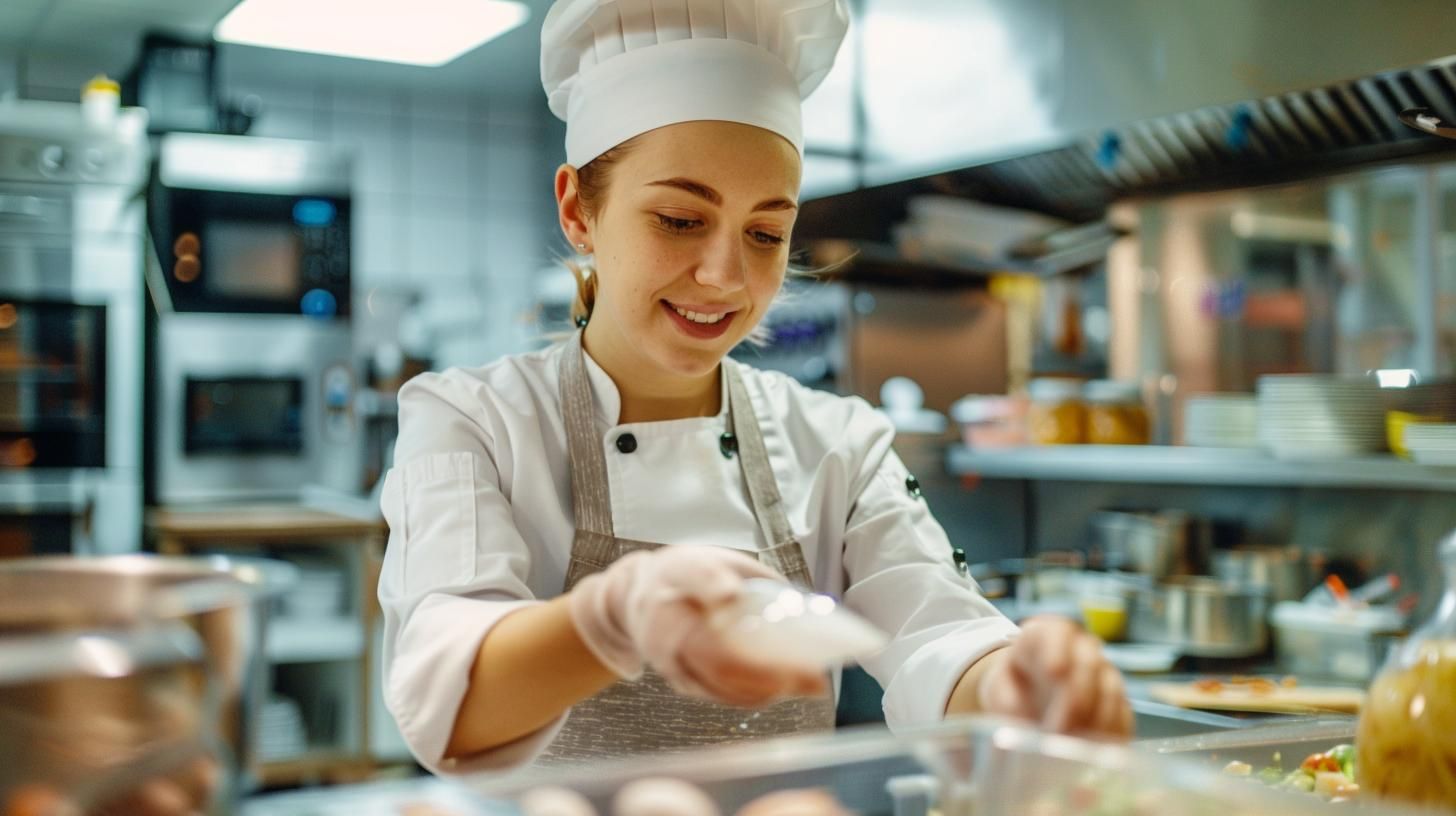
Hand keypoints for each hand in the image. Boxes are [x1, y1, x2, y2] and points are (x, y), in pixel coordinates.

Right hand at [568, 547, 827, 705]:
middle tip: (807, 670)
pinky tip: (777, 692)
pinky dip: (748, 695)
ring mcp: (665, 649)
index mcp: (682, 571)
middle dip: (766, 662)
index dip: (713, 585)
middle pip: (714, 642)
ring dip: (765, 685)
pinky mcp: (671, 674)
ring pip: (716, 674)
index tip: (731, 593)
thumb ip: (756, 579)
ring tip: (805, 684)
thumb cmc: (688, 575)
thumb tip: (807, 609)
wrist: (633, 595)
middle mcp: (666, 612)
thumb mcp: (719, 559)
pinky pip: (712, 691)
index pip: (696, 576)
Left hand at [976, 616, 1131, 739]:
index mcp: (1046, 635)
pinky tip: (1094, 749)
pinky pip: (1123, 713)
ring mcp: (1102, 673)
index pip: (1058, 630)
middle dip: (1077, 695)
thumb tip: (1017, 711)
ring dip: (1095, 718)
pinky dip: (1111, 732)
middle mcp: (1080, 648)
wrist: (1027, 700)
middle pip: (1089, 660)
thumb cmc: (1011, 689)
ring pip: (1111, 687)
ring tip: (1072, 745)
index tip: (1054, 672)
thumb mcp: (997, 688)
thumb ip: (1003, 696)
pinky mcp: (1117, 701)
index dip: (1059, 648)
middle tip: (1059, 728)